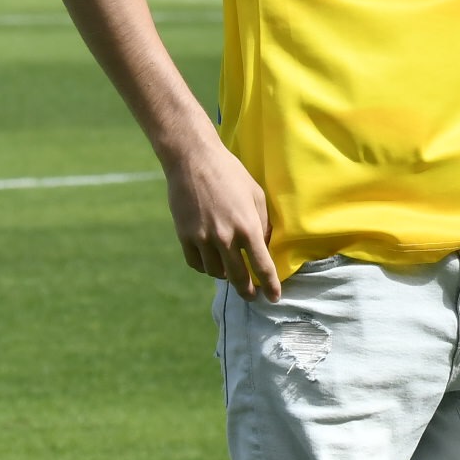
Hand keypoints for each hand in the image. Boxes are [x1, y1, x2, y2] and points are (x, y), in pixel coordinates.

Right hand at [164, 130, 280, 298]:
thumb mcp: (256, 195)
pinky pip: (196, 263)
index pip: (262, 266)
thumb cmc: (231, 174)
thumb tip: (265, 246)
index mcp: (248, 227)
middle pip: (238, 276)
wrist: (193, 161)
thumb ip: (262, 223)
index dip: (270, 285)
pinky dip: (205, 267)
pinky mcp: (184, 235)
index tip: (275, 298)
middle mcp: (225, 237)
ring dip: (225, 276)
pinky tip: (211, 264)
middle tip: (251, 297)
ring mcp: (202, 238)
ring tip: (230, 273)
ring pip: (215, 272)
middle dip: (247, 291)